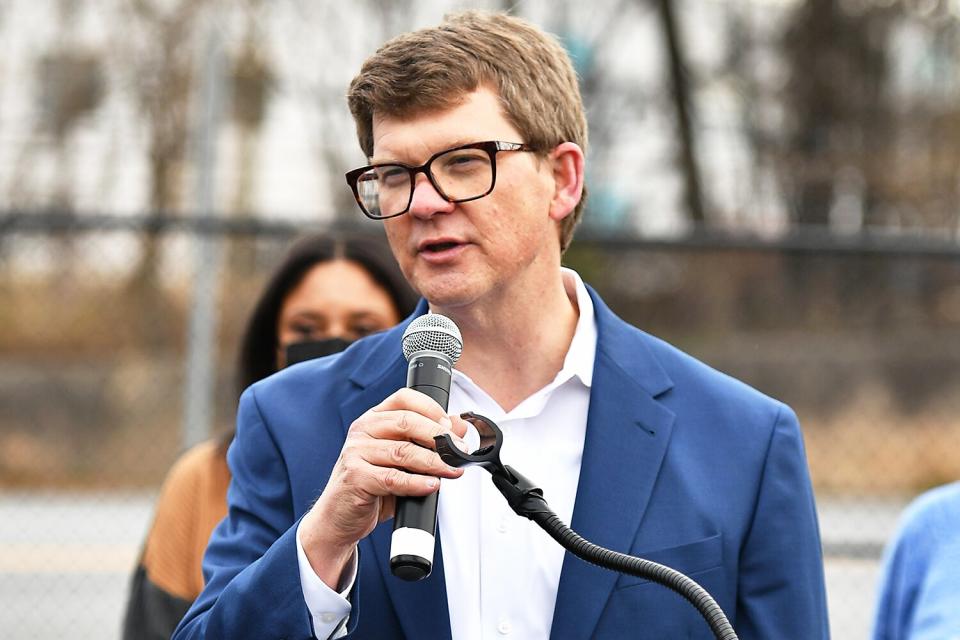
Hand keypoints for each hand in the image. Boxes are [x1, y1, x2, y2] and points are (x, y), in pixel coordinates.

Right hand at [299, 388, 467, 587]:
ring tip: (451, 470)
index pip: (404, 398)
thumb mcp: (403, 461)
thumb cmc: (371, 487)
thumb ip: (428, 442)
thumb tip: (458, 426)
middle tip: (459, 451)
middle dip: (439, 437)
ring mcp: (356, 452)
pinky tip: (430, 486)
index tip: (450, 427)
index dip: (431, 408)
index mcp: (374, 419)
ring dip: (433, 462)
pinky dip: (416, 483)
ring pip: (402, 451)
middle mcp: (363, 430)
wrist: (340, 518)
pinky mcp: (355, 476)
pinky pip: (393, 478)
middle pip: (407, 422)